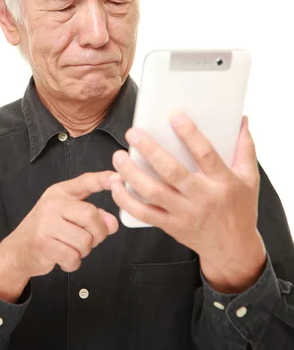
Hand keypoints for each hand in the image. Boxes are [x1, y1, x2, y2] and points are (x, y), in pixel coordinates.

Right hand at [0, 171, 120, 283]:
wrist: (17, 250)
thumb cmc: (47, 230)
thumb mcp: (68, 216)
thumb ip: (92, 216)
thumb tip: (112, 224)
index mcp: (61, 192)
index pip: (85, 181)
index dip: (103, 180)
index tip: (118, 178)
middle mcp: (53, 203)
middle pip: (91, 216)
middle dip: (98, 233)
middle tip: (89, 239)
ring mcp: (46, 222)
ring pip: (85, 240)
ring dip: (83, 251)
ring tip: (70, 247)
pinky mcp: (42, 242)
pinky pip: (73, 257)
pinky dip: (72, 263)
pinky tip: (63, 257)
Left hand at [111, 114, 266, 291]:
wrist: (233, 249)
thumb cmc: (240, 208)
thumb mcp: (250, 178)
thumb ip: (244, 148)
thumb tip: (242, 120)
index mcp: (223, 182)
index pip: (206, 154)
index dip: (190, 134)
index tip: (175, 116)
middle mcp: (202, 198)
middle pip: (173, 172)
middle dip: (150, 151)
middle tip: (133, 133)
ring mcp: (185, 214)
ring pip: (154, 193)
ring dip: (132, 173)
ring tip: (119, 156)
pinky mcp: (171, 226)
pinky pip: (145, 214)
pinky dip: (127, 201)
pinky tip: (116, 185)